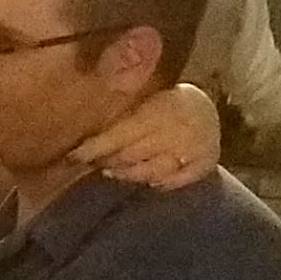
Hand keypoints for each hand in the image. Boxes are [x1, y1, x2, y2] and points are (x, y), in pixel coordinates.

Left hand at [73, 82, 219, 189]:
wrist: (207, 107)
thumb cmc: (166, 100)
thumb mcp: (146, 96)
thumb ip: (121, 109)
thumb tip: (81, 118)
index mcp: (158, 110)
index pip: (119, 136)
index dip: (94, 148)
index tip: (72, 156)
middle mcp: (176, 131)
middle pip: (132, 156)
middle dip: (108, 161)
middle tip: (93, 162)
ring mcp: (193, 150)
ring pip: (151, 172)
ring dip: (128, 174)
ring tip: (112, 172)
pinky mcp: (205, 164)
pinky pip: (176, 181)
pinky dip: (161, 183)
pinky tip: (148, 182)